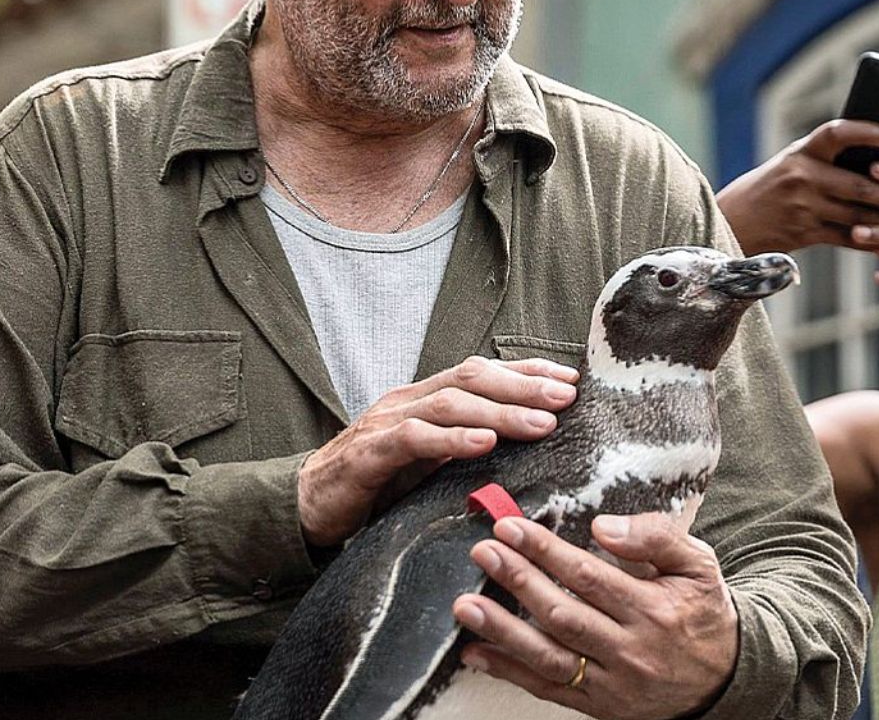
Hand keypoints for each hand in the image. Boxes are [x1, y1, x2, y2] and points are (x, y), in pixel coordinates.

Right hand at [297, 356, 578, 545]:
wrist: (306, 505)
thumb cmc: (377, 484)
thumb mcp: (430, 461)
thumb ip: (466, 446)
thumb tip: (527, 444)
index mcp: (426, 398)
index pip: (484, 372)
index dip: (528, 372)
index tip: (572, 379)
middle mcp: (409, 400)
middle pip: (474, 379)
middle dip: (524, 386)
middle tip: (567, 397)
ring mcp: (386, 423)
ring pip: (450, 404)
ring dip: (500, 412)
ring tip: (541, 423)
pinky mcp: (367, 454)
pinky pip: (413, 439)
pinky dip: (451, 439)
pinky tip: (484, 444)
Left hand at [453, 513, 738, 718]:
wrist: (725, 678)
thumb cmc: (704, 612)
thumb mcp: (699, 565)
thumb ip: (656, 538)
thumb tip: (603, 527)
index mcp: (654, 609)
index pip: (589, 576)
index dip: (546, 552)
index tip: (511, 529)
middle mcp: (630, 648)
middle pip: (563, 613)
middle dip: (518, 581)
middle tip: (482, 553)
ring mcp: (612, 681)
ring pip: (549, 656)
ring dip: (503, 631)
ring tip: (466, 606)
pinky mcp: (599, 705)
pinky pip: (548, 688)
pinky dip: (509, 672)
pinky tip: (477, 652)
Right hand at [715, 119, 878, 253]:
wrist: (734, 220)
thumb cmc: (773, 186)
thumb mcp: (793, 163)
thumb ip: (829, 159)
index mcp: (801, 152)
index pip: (836, 133)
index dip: (866, 132)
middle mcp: (802, 177)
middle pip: (859, 185)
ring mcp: (803, 207)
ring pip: (857, 216)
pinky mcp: (804, 233)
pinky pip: (847, 239)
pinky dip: (874, 243)